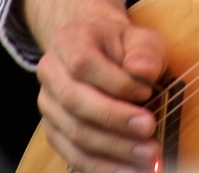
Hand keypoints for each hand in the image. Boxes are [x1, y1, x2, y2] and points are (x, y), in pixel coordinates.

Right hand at [20, 0, 166, 172]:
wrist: (102, 56)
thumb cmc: (124, 49)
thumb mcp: (141, 39)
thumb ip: (146, 51)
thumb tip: (143, 71)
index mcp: (68, 41)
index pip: (83, 64)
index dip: (114, 82)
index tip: (146, 92)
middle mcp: (51, 73)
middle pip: (75, 102)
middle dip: (115, 120)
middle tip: (150, 130)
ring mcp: (49, 106)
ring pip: (74, 133)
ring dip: (112, 149)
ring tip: (146, 155)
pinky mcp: (55, 133)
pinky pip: (74, 155)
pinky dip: (102, 166)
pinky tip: (128, 169)